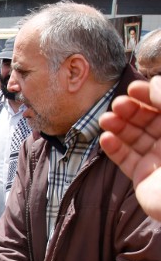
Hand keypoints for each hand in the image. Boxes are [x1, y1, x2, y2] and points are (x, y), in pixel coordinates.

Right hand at [100, 77, 160, 220]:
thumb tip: (154, 82)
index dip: (148, 95)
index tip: (133, 87)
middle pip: (147, 121)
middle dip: (130, 111)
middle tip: (116, 104)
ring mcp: (157, 161)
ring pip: (133, 139)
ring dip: (118, 127)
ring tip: (105, 120)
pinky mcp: (143, 178)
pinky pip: (126, 160)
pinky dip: (114, 149)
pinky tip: (105, 139)